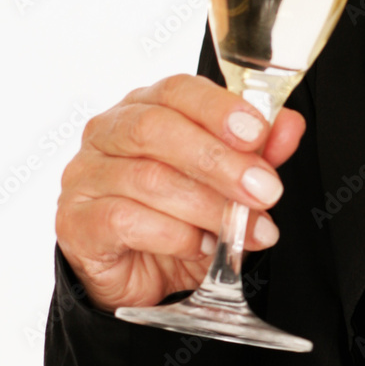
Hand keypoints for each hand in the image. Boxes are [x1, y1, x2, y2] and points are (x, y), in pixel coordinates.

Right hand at [55, 74, 305, 311]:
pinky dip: (174, 234)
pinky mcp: (75, 220)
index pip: (179, 89)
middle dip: (220, 162)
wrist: (144, 276)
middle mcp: (110, 131)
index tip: (259, 133)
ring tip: (245, 230)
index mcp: (148, 105)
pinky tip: (201, 246)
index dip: (220, 109)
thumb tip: (289, 125)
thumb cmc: (184, 213)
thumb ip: (259, 150)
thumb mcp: (231, 181)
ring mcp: (86, 174)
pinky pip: (125, 220)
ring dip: (208, 207)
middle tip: (265, 190)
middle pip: (158, 129)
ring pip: (149, 178)